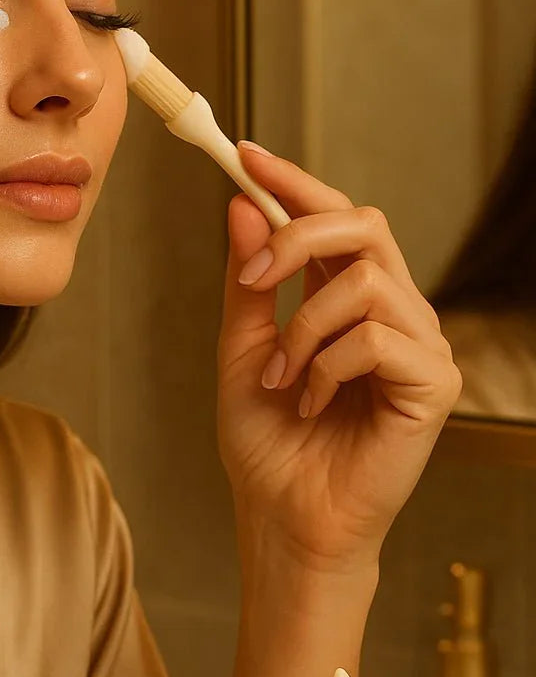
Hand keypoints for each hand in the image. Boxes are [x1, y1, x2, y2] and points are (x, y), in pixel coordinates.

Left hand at [217, 142, 462, 571]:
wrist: (285, 521)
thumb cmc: (268, 447)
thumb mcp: (243, 353)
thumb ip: (249, 283)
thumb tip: (244, 205)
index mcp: (348, 300)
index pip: (335, 218)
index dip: (295, 181)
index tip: (245, 155)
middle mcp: (393, 312)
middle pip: (364, 224)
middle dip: (299, 234)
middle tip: (256, 275)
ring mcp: (420, 346)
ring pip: (363, 282)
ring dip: (304, 329)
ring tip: (285, 381)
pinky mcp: (435, 383)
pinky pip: (377, 337)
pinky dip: (329, 367)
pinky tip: (315, 403)